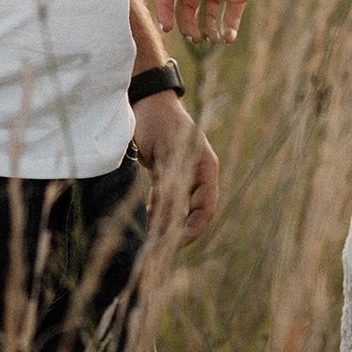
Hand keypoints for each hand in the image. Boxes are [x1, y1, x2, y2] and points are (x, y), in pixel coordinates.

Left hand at [131, 92, 218, 244]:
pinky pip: (165, 201)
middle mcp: (196, 175)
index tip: (173, 244)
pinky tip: (146, 221)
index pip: (205, 208)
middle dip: (177, 232)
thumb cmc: (159, 122)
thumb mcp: (166, 153)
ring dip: (165, 225)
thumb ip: (169, 183)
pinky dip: (156, 212)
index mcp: (205, 168)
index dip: (192, 229)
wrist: (145, 102)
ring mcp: (182, 175)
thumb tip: (168, 219)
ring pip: (177, 209)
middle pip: (192, 213)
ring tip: (149, 241)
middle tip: (157, 249)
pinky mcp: (166, 174)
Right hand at [155, 0, 293, 44]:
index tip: (167, 27)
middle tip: (195, 37)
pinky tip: (229, 37)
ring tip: (213, 39)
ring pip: (206, 16)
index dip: (163, 8)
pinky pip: (230, 16)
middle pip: (185, 7)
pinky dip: (228, 29)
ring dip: (206, 30)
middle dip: (186, 25)